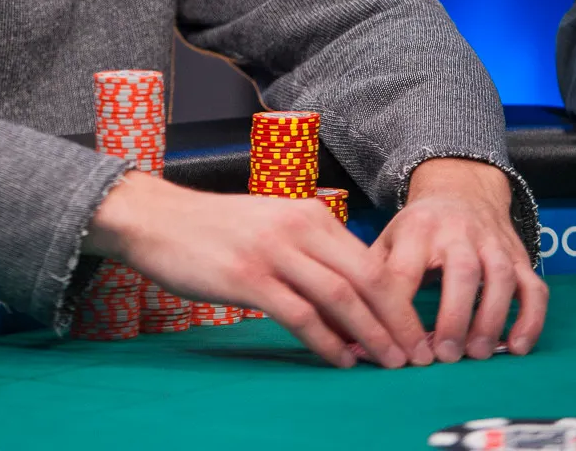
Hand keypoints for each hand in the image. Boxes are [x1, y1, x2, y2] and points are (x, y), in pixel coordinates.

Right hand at [84, 171, 430, 368]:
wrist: (159, 219)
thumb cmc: (216, 228)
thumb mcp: (271, 225)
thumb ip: (310, 252)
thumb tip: (353, 302)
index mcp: (308, 213)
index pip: (371, 260)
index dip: (400, 300)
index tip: (416, 331)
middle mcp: (297, 227)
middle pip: (367, 279)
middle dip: (398, 322)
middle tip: (417, 356)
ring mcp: (272, 252)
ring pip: (340, 298)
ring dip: (371, 336)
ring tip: (388, 363)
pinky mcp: (247, 277)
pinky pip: (300, 316)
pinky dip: (327, 343)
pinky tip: (340, 360)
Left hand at [370, 158, 548, 361]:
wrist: (460, 188)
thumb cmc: (418, 227)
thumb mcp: (389, 237)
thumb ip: (371, 273)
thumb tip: (344, 320)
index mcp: (416, 229)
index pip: (404, 269)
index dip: (399, 309)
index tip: (398, 346)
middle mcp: (457, 232)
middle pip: (461, 270)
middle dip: (454, 315)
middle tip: (445, 355)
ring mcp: (492, 243)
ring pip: (499, 278)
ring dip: (491, 318)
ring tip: (477, 354)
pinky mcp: (519, 257)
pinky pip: (533, 287)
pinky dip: (530, 318)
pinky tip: (517, 347)